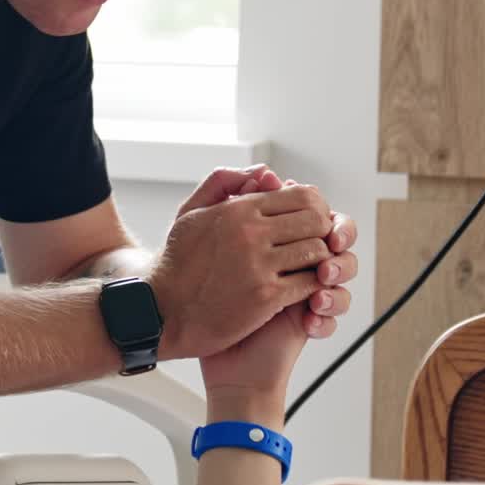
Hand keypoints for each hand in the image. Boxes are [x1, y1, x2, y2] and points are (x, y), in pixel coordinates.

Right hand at [151, 166, 342, 360]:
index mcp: (239, 209)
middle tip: (319, 243)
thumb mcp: (192, 212)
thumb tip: (262, 172)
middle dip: (323, 232)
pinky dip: (314, 285)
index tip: (312, 223)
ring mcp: (259, 265)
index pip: (303, 196)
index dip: (316, 209)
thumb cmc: (176, 263)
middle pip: (316, 220)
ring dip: (320, 260)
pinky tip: (306, 289)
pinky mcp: (265, 297)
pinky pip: (309, 283)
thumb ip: (223, 182)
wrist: (160, 312)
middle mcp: (251, 233)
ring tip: (312, 266)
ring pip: (317, 251)